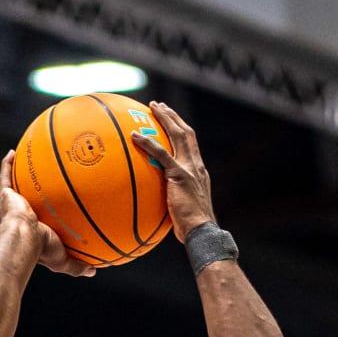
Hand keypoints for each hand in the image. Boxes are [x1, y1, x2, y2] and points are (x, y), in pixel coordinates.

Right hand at [0, 152, 95, 277]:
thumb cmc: (41, 249)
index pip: (40, 219)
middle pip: (28, 198)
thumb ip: (77, 265)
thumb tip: (93, 271)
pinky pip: (5, 176)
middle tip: (43, 178)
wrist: (22, 239)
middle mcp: (21, 215)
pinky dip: (6, 164)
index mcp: (33, 229)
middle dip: (31, 189)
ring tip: (25, 159)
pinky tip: (13, 152)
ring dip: (17, 173)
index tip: (54, 203)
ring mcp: (12, 204)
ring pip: (14, 185)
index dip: (45, 212)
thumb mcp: (63, 260)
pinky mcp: (5, 196)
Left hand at [127, 102, 215, 240]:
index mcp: (198, 170)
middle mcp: (196, 165)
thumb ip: (174, 196)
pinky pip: (161, 154)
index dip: (181, 129)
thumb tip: (158, 200)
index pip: (190, 144)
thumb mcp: (184, 206)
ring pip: (178, 135)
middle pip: (186, 133)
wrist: (202, 231)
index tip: (171, 119)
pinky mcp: (179, 175)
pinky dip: (148, 143)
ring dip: (165, 119)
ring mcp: (189, 168)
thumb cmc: (191, 226)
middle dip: (173, 116)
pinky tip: (135, 136)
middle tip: (159, 105)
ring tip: (152, 107)